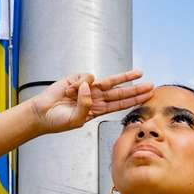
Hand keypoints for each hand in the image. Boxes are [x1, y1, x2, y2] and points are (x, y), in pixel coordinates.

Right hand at [30, 70, 153, 133]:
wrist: (41, 113)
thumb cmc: (58, 120)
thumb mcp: (76, 120)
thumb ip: (85, 106)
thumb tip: (91, 85)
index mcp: (98, 110)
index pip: (120, 105)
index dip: (134, 100)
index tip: (147, 97)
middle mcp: (96, 98)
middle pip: (120, 92)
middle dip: (136, 88)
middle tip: (151, 84)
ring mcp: (87, 88)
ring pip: (110, 81)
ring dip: (125, 77)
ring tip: (139, 72)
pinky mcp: (77, 79)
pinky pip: (86, 78)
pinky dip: (80, 84)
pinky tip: (70, 91)